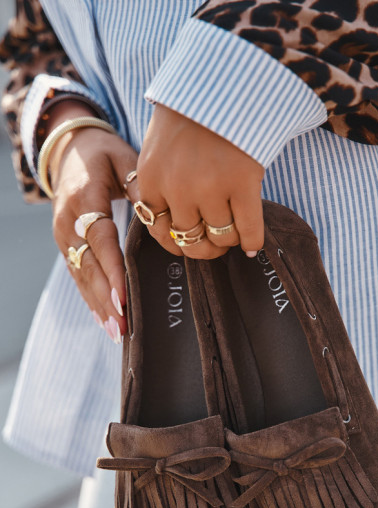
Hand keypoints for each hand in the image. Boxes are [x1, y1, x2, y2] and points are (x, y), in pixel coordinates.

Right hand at [47, 103, 137, 338]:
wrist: (69, 150)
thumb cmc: (103, 154)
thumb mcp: (122, 157)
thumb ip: (138, 183)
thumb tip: (157, 210)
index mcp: (84, 198)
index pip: (99, 239)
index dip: (111, 270)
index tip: (123, 297)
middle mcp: (68, 221)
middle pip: (88, 265)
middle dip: (105, 298)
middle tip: (122, 324)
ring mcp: (64, 236)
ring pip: (82, 276)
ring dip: (98, 306)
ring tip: (116, 331)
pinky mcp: (67, 246)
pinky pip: (79, 276)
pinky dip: (91, 299)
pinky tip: (104, 321)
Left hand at [136, 105, 264, 259]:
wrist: (222, 80)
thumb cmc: (190, 113)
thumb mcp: (159, 147)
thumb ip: (161, 183)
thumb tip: (172, 224)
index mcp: (151, 179)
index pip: (158, 230)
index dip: (175, 242)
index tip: (188, 242)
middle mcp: (177, 189)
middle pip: (190, 240)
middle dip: (203, 248)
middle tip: (215, 245)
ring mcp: (211, 188)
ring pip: (220, 237)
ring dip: (229, 241)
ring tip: (235, 236)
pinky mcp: (242, 184)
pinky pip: (248, 229)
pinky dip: (253, 241)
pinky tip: (254, 245)